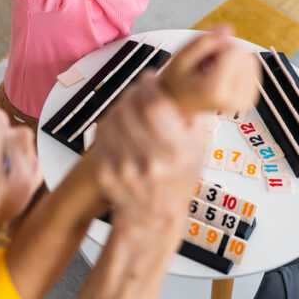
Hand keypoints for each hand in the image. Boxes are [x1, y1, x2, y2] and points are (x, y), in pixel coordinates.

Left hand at [91, 75, 207, 247]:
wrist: (153, 218)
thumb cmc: (178, 181)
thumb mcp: (198, 150)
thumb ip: (192, 117)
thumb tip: (185, 85)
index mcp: (178, 154)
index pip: (154, 106)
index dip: (149, 86)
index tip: (150, 79)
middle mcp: (151, 163)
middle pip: (130, 108)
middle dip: (134, 93)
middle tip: (139, 91)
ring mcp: (124, 169)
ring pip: (112, 118)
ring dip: (120, 107)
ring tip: (131, 111)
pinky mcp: (105, 173)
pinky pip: (100, 135)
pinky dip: (109, 125)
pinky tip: (120, 128)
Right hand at [159, 28, 259, 114]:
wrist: (181, 104)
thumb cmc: (179, 83)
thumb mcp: (181, 59)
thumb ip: (202, 42)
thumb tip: (227, 29)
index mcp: (215, 91)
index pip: (233, 49)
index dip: (217, 45)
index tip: (202, 57)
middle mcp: (234, 100)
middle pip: (243, 54)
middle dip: (225, 53)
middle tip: (206, 65)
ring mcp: (245, 101)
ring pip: (249, 59)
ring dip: (232, 59)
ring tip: (213, 71)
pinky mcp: (250, 98)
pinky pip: (252, 68)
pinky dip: (237, 66)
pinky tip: (222, 75)